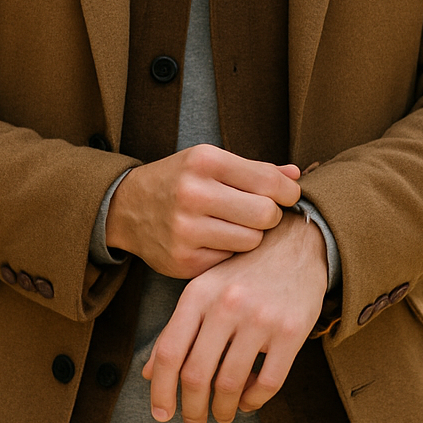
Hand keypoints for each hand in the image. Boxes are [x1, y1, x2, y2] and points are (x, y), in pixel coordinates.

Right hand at [106, 145, 300, 278]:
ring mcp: (186, 230)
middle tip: (259, 213)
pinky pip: (230, 260)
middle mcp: (193, 194)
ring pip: (251, 241)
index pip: (269, 182)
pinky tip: (216, 240)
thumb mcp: (211, 162)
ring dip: (251, 236)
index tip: (286, 196)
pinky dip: (229, 252)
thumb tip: (296, 176)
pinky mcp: (184, 261)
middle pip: (265, 214)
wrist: (126, 208)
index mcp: (205, 161)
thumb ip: (256, 170)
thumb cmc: (179, 179)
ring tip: (235, 225)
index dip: (287, 192)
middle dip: (269, 215)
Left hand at [142, 212, 327, 422]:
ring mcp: (260, 318)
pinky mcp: (291, 331)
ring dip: (223, 409)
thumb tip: (148, 373)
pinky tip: (249, 400)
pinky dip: (254, 401)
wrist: (295, 244)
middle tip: (194, 422)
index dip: (160, 390)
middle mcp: (226, 305)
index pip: (168, 352)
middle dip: (192, 409)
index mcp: (198, 294)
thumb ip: (177, 329)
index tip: (162, 414)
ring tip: (223, 413)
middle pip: (197, 375)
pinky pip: (268, 383)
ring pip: (231, 384)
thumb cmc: (242, 272)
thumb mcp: (204, 289)